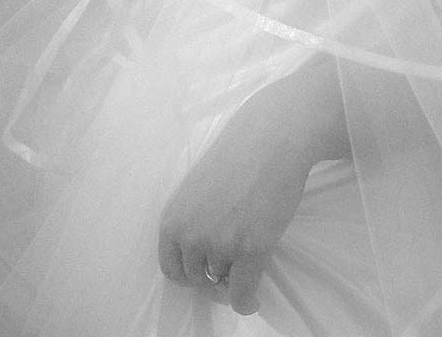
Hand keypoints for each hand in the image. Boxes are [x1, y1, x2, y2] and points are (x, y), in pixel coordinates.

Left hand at [157, 87, 312, 314]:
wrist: (270, 139)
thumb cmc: (237, 156)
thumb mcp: (198, 188)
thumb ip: (192, 220)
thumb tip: (199, 254)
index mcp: (173, 218)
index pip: (170, 267)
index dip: (188, 275)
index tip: (205, 273)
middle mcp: (190, 235)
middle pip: (195, 279)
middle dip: (212, 279)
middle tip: (231, 270)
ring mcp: (220, 244)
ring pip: (221, 284)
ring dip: (233, 280)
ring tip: (246, 267)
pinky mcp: (251, 249)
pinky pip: (243, 294)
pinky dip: (247, 302)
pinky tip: (254, 297)